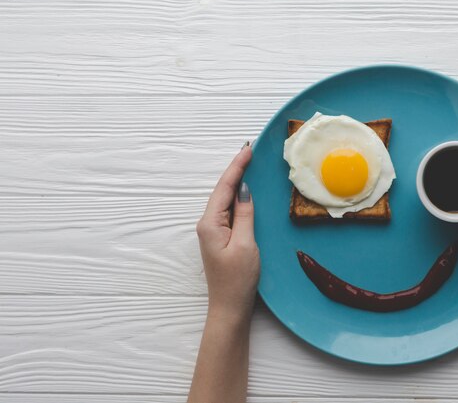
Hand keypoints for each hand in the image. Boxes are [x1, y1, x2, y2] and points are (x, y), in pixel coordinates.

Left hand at [196, 144, 259, 318]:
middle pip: (222, 190)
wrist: (229, 307)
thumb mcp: (246, 244)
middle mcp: (207, 224)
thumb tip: (245, 191)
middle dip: (235, 170)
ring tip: (249, 164)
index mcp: (211, 223)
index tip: (247, 149)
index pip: (224, 188)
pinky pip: (229, 211)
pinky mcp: (220, 237)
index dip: (236, 167)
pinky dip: (238, 197)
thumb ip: (245, 215)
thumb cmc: (238, 279)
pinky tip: (246, 191)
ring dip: (236, 182)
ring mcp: (213, 231)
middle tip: (249, 150)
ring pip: (225, 199)